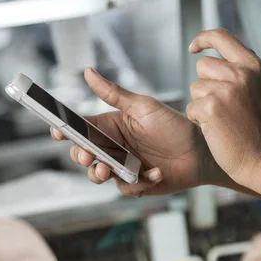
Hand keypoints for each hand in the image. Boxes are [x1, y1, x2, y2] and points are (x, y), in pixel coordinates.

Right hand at [52, 67, 217, 196]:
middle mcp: (114, 147)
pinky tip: (155, 172)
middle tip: (88, 156)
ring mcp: (123, 167)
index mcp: (111, 126)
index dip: (66, 130)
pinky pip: (125, 188)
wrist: (202, 151)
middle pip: (83, 154)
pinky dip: (137, 183)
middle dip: (80, 156)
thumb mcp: (143, 106)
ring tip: (108, 170)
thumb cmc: (174, 125)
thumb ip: (113, 94)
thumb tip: (88, 72)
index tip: (58, 131)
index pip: (81, 128)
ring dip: (98, 174)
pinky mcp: (136, 184)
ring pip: (97, 175)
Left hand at [186, 29, 260, 187]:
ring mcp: (226, 90)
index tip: (194, 48)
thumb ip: (244, 71)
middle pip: (203, 65)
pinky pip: (191, 108)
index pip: (221, 36)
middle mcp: (241, 73)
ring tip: (223, 120)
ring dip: (202, 104)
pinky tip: (216, 130)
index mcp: (255, 65)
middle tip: (223, 107)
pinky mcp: (211, 108)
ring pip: (195, 87)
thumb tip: (219, 57)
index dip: (203, 39)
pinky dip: (198, 120)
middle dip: (205, 85)